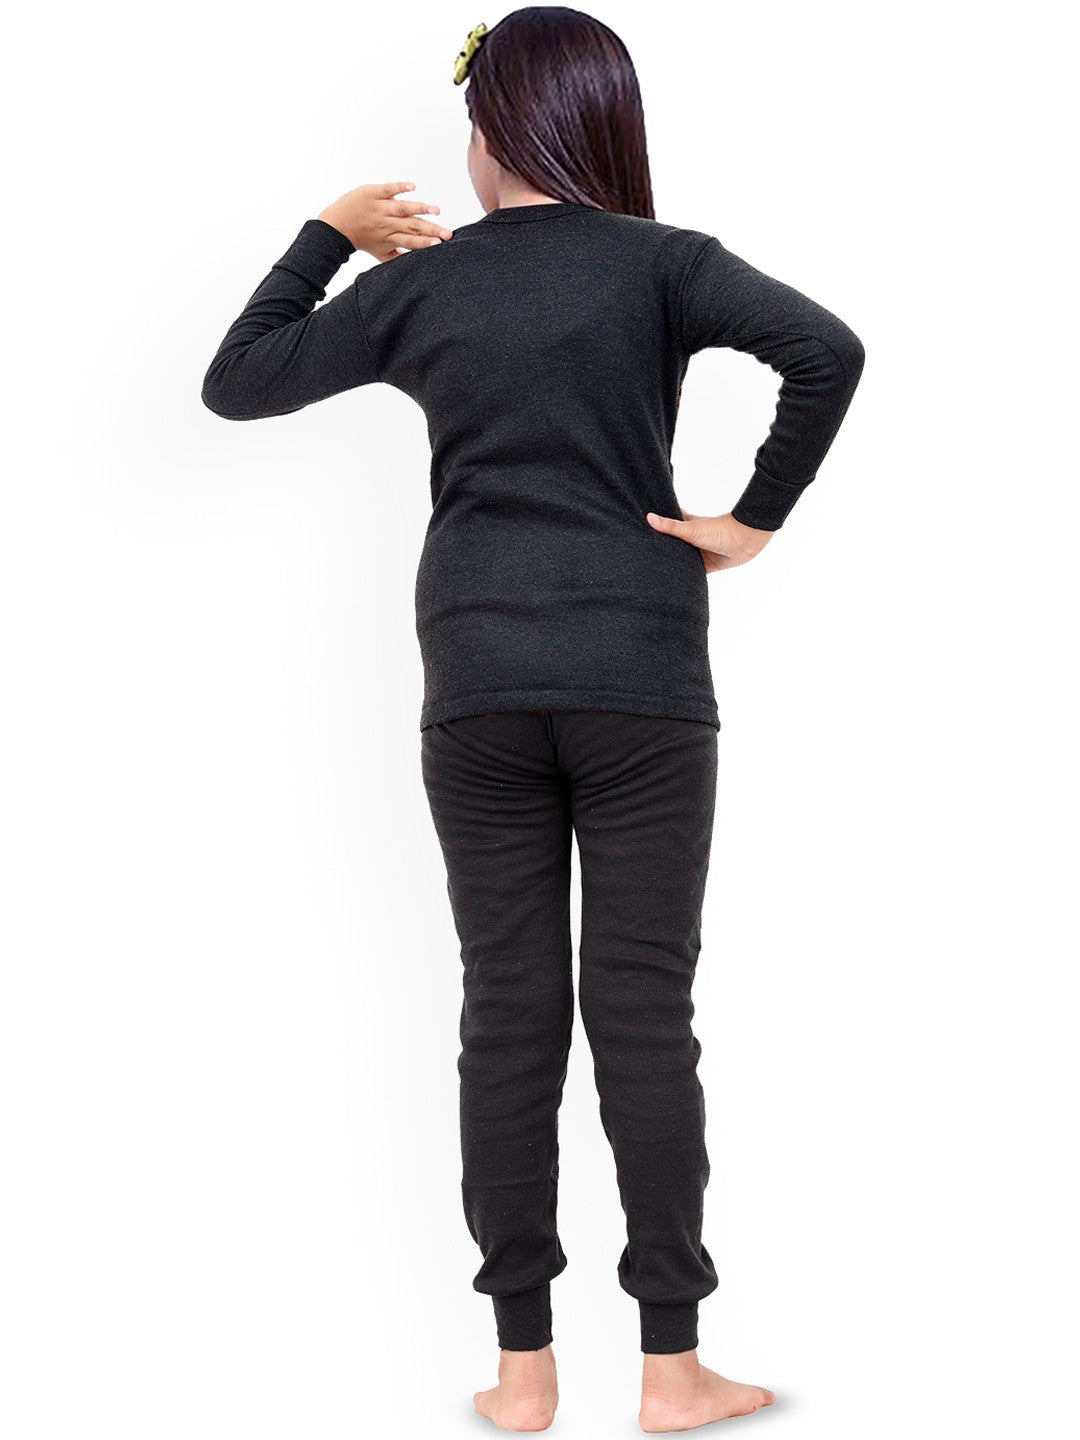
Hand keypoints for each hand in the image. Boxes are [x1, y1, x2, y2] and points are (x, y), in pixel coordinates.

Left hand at [318, 180, 452, 261]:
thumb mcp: (378, 253)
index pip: (411, 241)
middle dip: (431, 229)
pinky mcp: (372, 192)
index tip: (441, 243)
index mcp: (389, 238)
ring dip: (420, 208)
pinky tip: (413, 186)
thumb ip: (396, 256)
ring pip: (403, 208)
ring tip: (436, 210)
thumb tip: (413, 263)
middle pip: (412, 226)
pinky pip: (388, 188)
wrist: (335, 227)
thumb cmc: (359, 240)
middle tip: (448, 232)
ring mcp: (379, 207)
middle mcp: (386, 224)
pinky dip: (400, 187)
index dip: (426, 242)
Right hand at [645, 508, 773, 572]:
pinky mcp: (705, 566)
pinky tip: (671, 582)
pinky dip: (683, 576)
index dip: (655, 525)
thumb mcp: (691, 529)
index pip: (666, 523)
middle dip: (659, 547)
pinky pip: (691, 573)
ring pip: (680, 559)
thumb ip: (671, 526)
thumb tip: (648, 517)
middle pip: (671, 544)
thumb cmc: (720, 529)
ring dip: (671, 563)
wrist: (745, 541)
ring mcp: (697, 552)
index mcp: (685, 525)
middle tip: (639, 553)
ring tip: (649, 569)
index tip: (638, 527)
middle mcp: (690, 539)